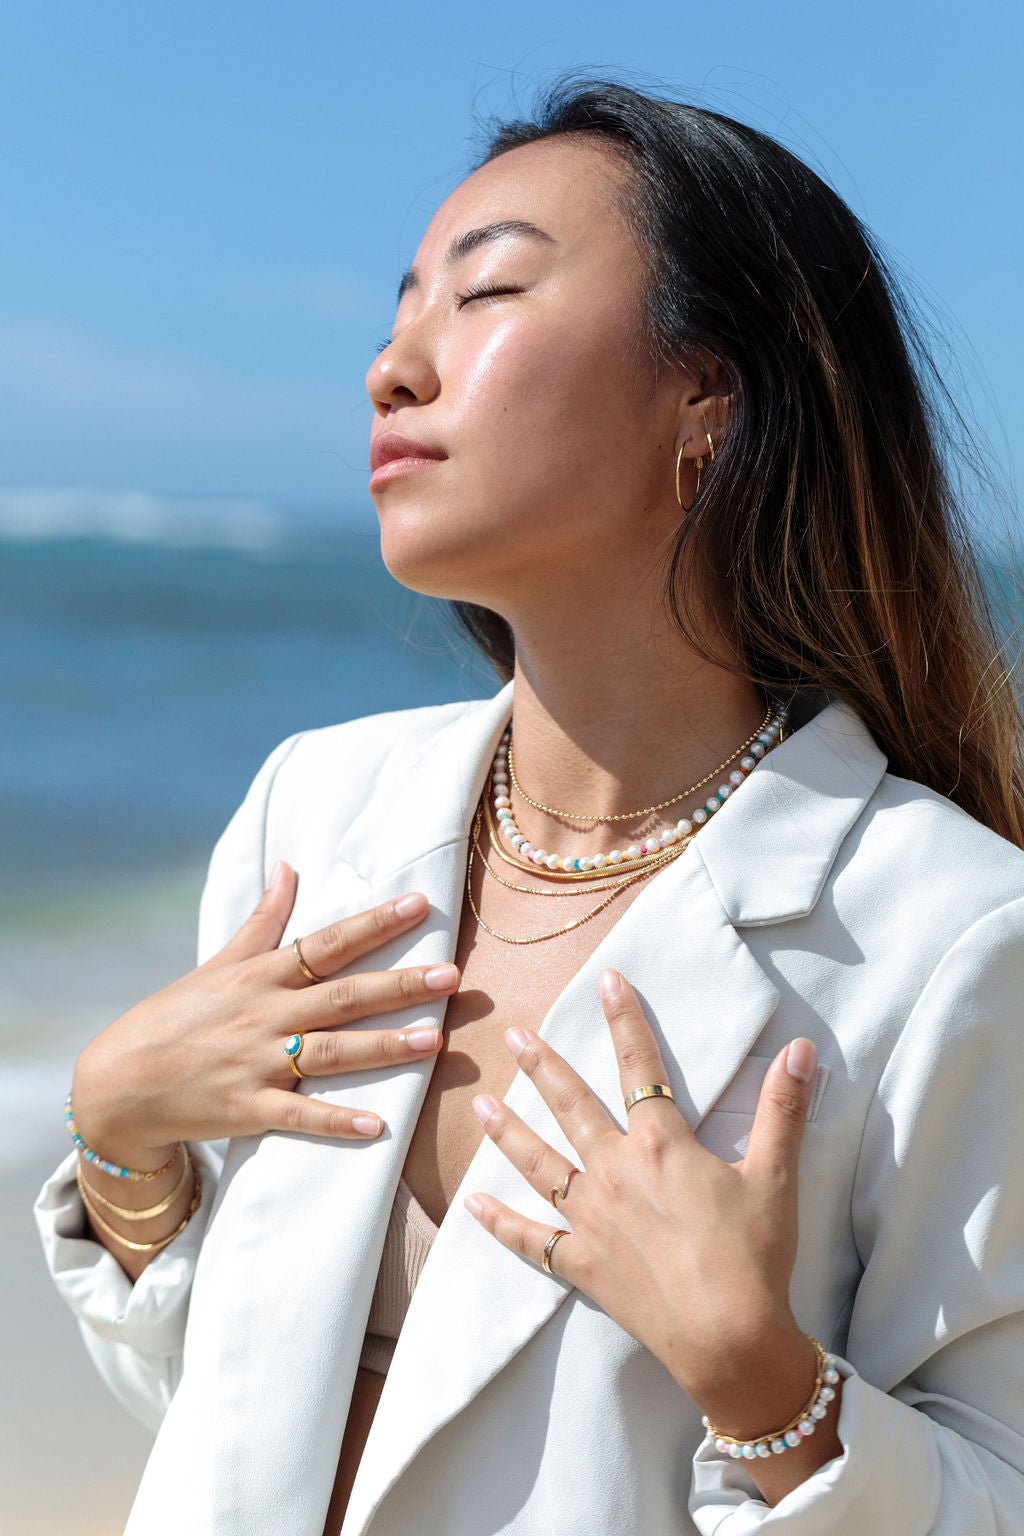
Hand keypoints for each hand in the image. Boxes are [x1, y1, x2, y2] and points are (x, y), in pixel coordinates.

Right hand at [71, 861, 459, 1163]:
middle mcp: (265, 1014)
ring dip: (384, 1048)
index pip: (327, 942)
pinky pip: (299, 1115)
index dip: (374, 923)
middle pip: (342, 996)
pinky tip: (378, 1126)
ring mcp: (257, 1063)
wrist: (118, 1084)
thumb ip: (263, 919)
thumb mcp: (219, 963)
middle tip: (451, 975)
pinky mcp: (247, 1109)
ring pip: (331, 1052)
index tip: (420, 905)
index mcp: (261, 976)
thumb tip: (289, 866)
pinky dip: (335, 1121)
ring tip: (434, 1041)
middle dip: (399, 986)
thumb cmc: (174, 1017)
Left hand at [463, 967, 818, 1415]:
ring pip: (538, 1162)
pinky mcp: (581, 1264)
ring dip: (508, 1131)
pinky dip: (499, 1222)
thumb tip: (801, 1049)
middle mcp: (615, 1172)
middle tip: (515, 1036)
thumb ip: (783, 1109)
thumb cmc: (755, 1258)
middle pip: (571, 1107)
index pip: (638, 1066)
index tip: (606, 980)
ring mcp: (591, 1219)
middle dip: (543, 1066)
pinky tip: (472, 1203)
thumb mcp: (776, 1176)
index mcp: (660, 1145)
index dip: (624, 1020)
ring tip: (480, 1105)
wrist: (730, 1341)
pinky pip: (530, 1239)